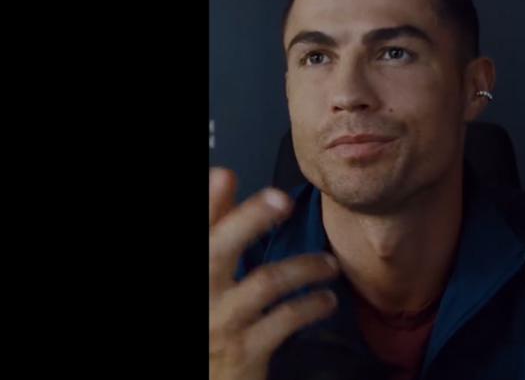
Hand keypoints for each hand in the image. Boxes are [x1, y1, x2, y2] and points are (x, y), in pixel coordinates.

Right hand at [209, 168, 338, 379]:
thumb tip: (222, 175)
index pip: (202, 232)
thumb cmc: (210, 319)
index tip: (224, 175)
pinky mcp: (245, 350)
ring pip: (265, 282)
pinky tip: (326, 299)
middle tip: (281, 199)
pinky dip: (311, 305)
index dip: (208, 203)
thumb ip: (214, 225)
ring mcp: (220, 323)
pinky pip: (285, 319)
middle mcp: (200, 296)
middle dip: (251, 218)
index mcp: (195, 271)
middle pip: (219, 248)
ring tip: (329, 264)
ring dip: (304, 266)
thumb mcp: (207, 275)